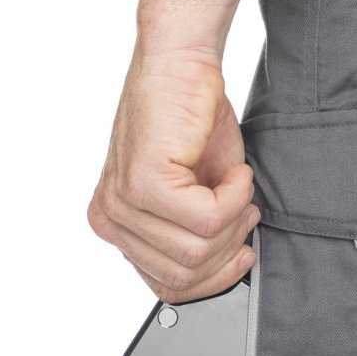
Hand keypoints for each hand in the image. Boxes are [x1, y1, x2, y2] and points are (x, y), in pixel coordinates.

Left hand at [88, 47, 259, 303]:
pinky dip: (236, 195)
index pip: (169, 289)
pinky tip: (234, 171)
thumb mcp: (197, 197)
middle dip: (229, 247)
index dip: (216, 278)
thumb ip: (196, 239)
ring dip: (235, 217)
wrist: (184, 66)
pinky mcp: (144, 182)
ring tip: (237, 184)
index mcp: (120, 228)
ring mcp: (123, 203)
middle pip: (186, 275)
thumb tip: (223, 273)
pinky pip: (209, 219)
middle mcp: (112, 219)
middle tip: (243, 210)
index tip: (242, 255)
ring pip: (198, 251)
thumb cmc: (193, 124)